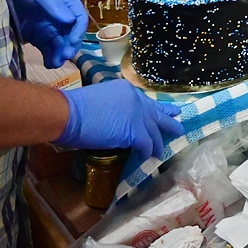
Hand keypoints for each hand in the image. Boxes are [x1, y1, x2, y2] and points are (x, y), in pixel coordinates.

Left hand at [1, 0, 87, 67]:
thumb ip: (53, 4)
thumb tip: (70, 20)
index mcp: (67, 2)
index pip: (79, 18)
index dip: (78, 31)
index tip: (71, 41)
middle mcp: (62, 16)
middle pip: (72, 34)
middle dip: (70, 46)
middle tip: (64, 55)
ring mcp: (50, 27)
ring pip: (62, 45)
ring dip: (61, 54)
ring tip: (54, 63)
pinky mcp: (38, 37)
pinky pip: (49, 50)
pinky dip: (51, 57)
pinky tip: (49, 63)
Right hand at [57, 80, 183, 157]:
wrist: (69, 114)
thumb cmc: (75, 108)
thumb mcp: (101, 100)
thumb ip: (115, 108)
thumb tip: (118, 122)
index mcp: (126, 90)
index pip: (145, 101)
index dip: (153, 109)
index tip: (161, 112)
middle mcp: (136, 99)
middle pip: (156, 112)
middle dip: (168, 119)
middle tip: (178, 125)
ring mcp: (137, 115)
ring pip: (155, 130)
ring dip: (159, 142)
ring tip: (162, 151)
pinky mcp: (135, 131)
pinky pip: (147, 144)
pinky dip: (147, 152)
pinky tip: (148, 158)